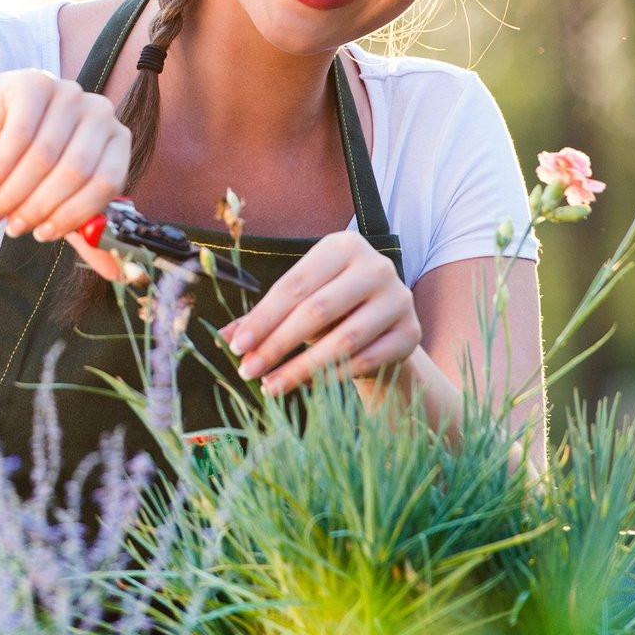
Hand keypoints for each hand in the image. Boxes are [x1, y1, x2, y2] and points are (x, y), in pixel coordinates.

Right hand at [0, 69, 129, 281]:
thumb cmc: (22, 162)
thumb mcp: (55, 198)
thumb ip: (85, 231)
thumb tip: (116, 274)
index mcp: (116, 140)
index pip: (107, 184)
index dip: (74, 215)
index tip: (43, 235)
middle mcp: (99, 111)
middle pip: (76, 171)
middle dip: (39, 207)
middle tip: (12, 228)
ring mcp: (68, 91)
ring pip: (44, 156)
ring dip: (14, 193)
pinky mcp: (34, 83)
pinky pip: (19, 135)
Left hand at [215, 231, 420, 396]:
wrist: (384, 327)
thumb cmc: (333, 309)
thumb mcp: (301, 303)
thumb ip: (265, 316)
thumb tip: (223, 335)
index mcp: (343, 246)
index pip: (295, 285)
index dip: (263, 317)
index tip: (236, 347)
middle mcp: (376, 266)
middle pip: (318, 311)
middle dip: (277, 344)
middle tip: (248, 372)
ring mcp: (399, 299)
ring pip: (344, 340)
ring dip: (302, 368)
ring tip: (271, 387)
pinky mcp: (411, 332)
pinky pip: (367, 360)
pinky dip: (334, 377)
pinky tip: (307, 388)